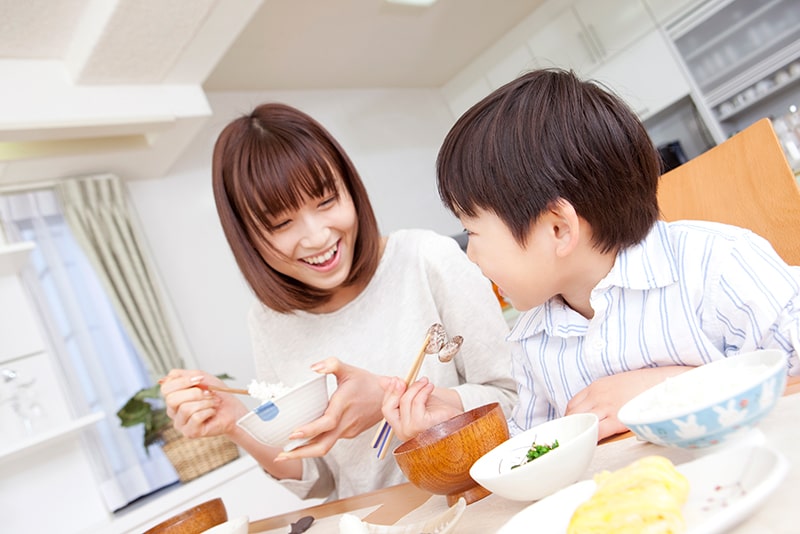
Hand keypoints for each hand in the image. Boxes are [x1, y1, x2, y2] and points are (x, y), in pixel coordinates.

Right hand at [159, 369, 247, 438]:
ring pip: (185, 408)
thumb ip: (186, 375)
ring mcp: (180, 423)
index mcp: (173, 397)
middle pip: (172, 399)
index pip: (165, 388)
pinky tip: (212, 412)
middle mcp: (172, 411)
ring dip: (205, 403)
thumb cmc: (218, 394)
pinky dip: (209, 411)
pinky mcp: (190, 433)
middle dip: (195, 393)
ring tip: (213, 403)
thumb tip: (171, 376)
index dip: (182, 381)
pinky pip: (196, 417)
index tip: (200, 379)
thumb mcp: (203, 378)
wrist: (233, 410)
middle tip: (209, 393)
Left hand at [276, 357, 384, 460]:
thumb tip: (314, 367)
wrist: (389, 397)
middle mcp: (346, 422)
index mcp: (344, 406)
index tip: (293, 435)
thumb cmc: (367, 382)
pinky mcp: (349, 433)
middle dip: (300, 454)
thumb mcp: (349, 369)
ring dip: (305, 451)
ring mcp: (348, 430)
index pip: (326, 423)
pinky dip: (316, 443)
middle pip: (323, 446)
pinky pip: (330, 440)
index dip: (309, 431)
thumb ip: (331, 364)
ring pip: (325, 446)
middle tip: (280, 456)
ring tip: (285, 453)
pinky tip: (303, 441)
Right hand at [380, 376, 461, 441]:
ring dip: (415, 386)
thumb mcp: (416, 399)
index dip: (389, 392)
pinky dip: (423, 390)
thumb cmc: (438, 412)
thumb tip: (383, 380)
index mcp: (400, 427)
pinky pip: (417, 402)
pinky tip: (429, 386)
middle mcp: (402, 432)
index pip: (386, 409)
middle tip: (403, 379)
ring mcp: (411, 431)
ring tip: (425, 381)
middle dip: (395, 390)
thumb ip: (401, 392)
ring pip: (405, 401)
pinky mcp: (422, 425)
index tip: (396, 379)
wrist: (457, 420)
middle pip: (389, 407)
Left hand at [566, 366, 692, 439]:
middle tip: (575, 438)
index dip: (571, 417)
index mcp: (596, 387)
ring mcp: (607, 407)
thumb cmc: (643, 385)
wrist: (662, 383)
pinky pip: (597, 431)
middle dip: (572, 427)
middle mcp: (597, 396)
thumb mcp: (617, 384)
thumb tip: (598, 410)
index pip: (573, 404)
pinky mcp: (618, 419)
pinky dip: (592, 439)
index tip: (573, 426)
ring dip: (580, 434)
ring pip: (582, 423)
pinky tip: (592, 445)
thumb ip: (604, 395)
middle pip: (573, 414)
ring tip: (581, 444)